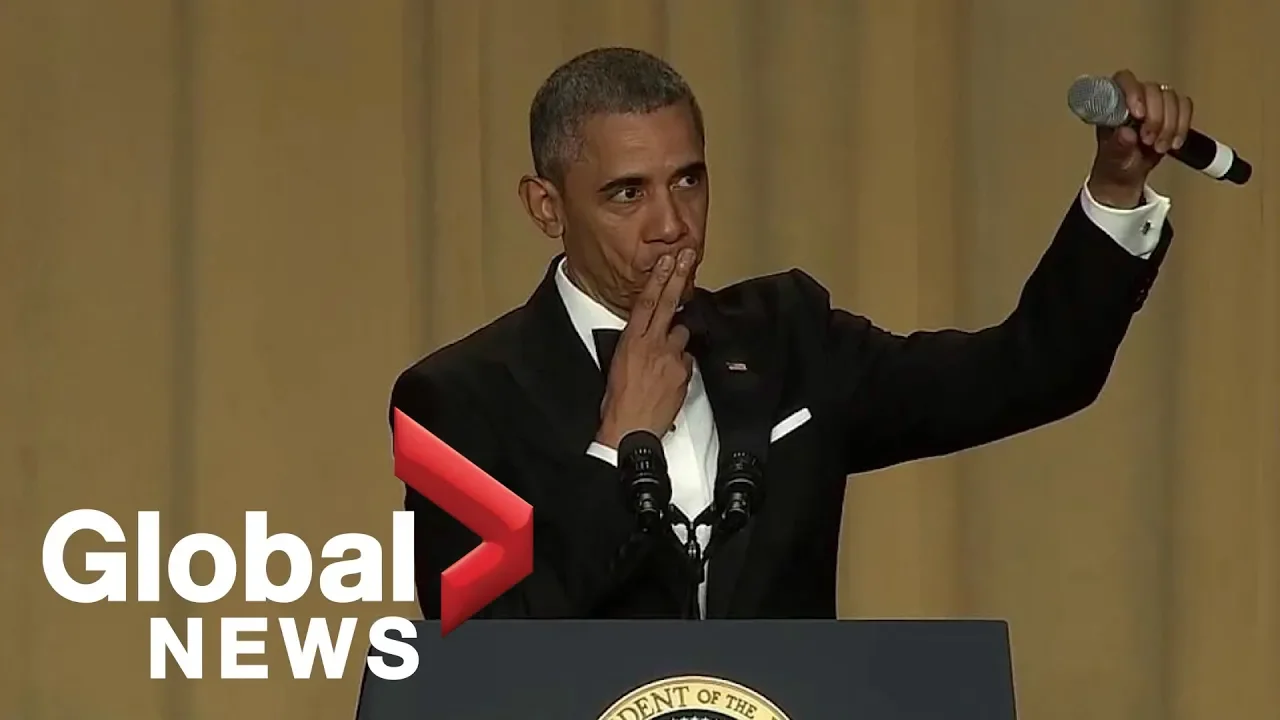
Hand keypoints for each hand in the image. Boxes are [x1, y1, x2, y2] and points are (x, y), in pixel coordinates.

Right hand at [595, 248, 696, 448]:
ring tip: (665, 358)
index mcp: (630, 341)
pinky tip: (671, 377)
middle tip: (688, 256)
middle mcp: (652, 344)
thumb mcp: (617, 364)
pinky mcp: (684, 372)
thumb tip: (645, 335)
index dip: (657, 279)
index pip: (645, 302)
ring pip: (682, 334)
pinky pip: (687, 359)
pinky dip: (681, 363)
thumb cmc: (617, 400)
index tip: (666, 260)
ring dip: (677, 339)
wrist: (631, 428)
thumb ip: (634, 344)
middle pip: (667, 304)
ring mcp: (670, 357)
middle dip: (678, 278)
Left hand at [1087, 69, 1193, 207]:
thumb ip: (1117, 147)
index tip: (1139, 115)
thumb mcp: (1111, 160)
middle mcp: (1135, 97)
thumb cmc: (1114, 162)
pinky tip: (1174, 143)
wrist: (1127, 173)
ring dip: (1169, 125)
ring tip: (1159, 147)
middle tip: (1148, 140)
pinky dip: (1182, 125)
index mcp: (1113, 103)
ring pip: (1171, 98)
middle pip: (1152, 89)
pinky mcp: (1172, 110)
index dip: (1134, 93)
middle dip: (1155, 118)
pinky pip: (1185, 106)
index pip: (1124, 80)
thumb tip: (1125, 133)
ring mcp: (1154, 102)